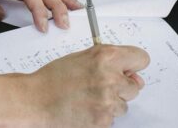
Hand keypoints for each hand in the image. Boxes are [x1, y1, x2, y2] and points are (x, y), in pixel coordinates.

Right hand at [0, 44, 148, 126]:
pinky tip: (85, 108)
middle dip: (121, 87)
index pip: (141, 58)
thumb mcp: (82, 58)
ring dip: (111, 103)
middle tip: (99, 86)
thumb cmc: (54, 77)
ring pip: (124, 104)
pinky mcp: (104, 120)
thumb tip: (132, 75)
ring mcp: (108, 100)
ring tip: (88, 98)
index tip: (130, 69)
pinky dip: (102, 115)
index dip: (134, 65)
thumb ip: (109, 62)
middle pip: (135, 86)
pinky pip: (113, 118)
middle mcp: (110, 77)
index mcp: (105, 56)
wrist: (36, 99)